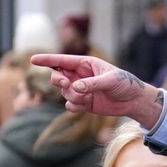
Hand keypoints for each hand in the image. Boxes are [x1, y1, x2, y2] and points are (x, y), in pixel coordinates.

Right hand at [28, 54, 164, 125]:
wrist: (133, 100)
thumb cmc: (124, 84)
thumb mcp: (110, 81)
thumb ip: (92, 84)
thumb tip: (75, 87)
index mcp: (85, 63)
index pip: (61, 60)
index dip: (47, 60)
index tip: (33, 60)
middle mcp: (80, 75)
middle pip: (57, 76)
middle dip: (58, 80)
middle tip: (66, 83)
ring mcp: (81, 89)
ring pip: (64, 92)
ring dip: (71, 96)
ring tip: (86, 97)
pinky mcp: (83, 102)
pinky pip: (70, 105)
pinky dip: (74, 106)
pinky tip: (86, 105)